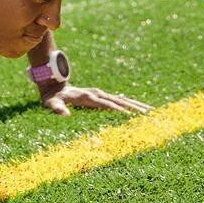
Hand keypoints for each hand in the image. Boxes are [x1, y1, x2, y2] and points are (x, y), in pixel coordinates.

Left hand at [37, 81, 152, 116]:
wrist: (54, 84)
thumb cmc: (52, 97)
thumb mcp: (51, 103)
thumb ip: (57, 109)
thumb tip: (65, 115)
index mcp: (89, 97)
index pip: (107, 105)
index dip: (120, 111)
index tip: (133, 118)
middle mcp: (97, 94)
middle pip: (120, 101)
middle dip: (135, 108)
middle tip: (151, 115)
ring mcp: (100, 94)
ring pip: (122, 100)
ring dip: (136, 105)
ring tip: (151, 111)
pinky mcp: (100, 96)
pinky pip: (118, 100)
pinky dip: (130, 104)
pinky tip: (139, 109)